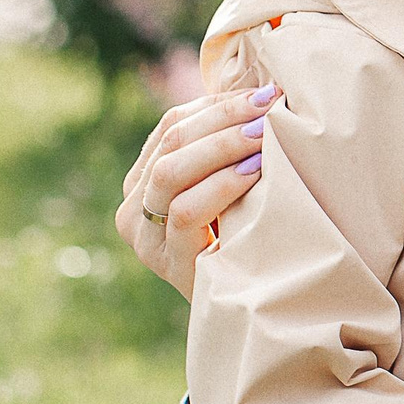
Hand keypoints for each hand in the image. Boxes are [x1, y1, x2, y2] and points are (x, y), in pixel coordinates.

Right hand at [117, 86, 275, 300]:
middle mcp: (134, 207)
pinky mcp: (165, 261)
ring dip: (223, 146)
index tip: (262, 92)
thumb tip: (263, 92)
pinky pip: (187, 212)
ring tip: (266, 133)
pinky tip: (256, 172)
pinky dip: (222, 186)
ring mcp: (144, 237)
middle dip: (224, 118)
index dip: (216, 104)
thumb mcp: (228, 194)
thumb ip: (225, 155)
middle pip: (172, 142)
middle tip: (269, 105)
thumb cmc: (244, 242)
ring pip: (172, 172)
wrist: (245, 311)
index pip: (171, 126)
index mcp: (143, 181)